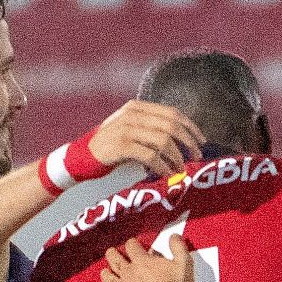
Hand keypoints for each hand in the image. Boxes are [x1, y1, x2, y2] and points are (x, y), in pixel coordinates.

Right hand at [88, 100, 205, 176]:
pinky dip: (162, 166)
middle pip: (171, 125)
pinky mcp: (120, 145)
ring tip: (179, 169)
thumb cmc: (109, 149)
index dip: (191, 128)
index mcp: (137, 107)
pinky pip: (150, 156)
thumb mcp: (130, 131)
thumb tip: (183, 143)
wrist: (79, 158)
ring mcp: (125, 128)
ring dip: (176, 158)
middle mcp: (131, 114)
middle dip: (188, 143)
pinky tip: (166, 174)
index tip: (201, 142)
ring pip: (163, 141)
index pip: (172, 113)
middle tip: (195, 158)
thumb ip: (150, 131)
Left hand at [102, 235, 198, 281]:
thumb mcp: (184, 262)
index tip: (133, 244)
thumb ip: (177, 247)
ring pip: (108, 278)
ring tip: (106, 271)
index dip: (132, 243)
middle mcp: (129, 274)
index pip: (131, 246)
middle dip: (112, 254)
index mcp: (142, 261)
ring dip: (106, 273)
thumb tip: (174, 238)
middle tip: (112, 252)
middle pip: (114, 259)